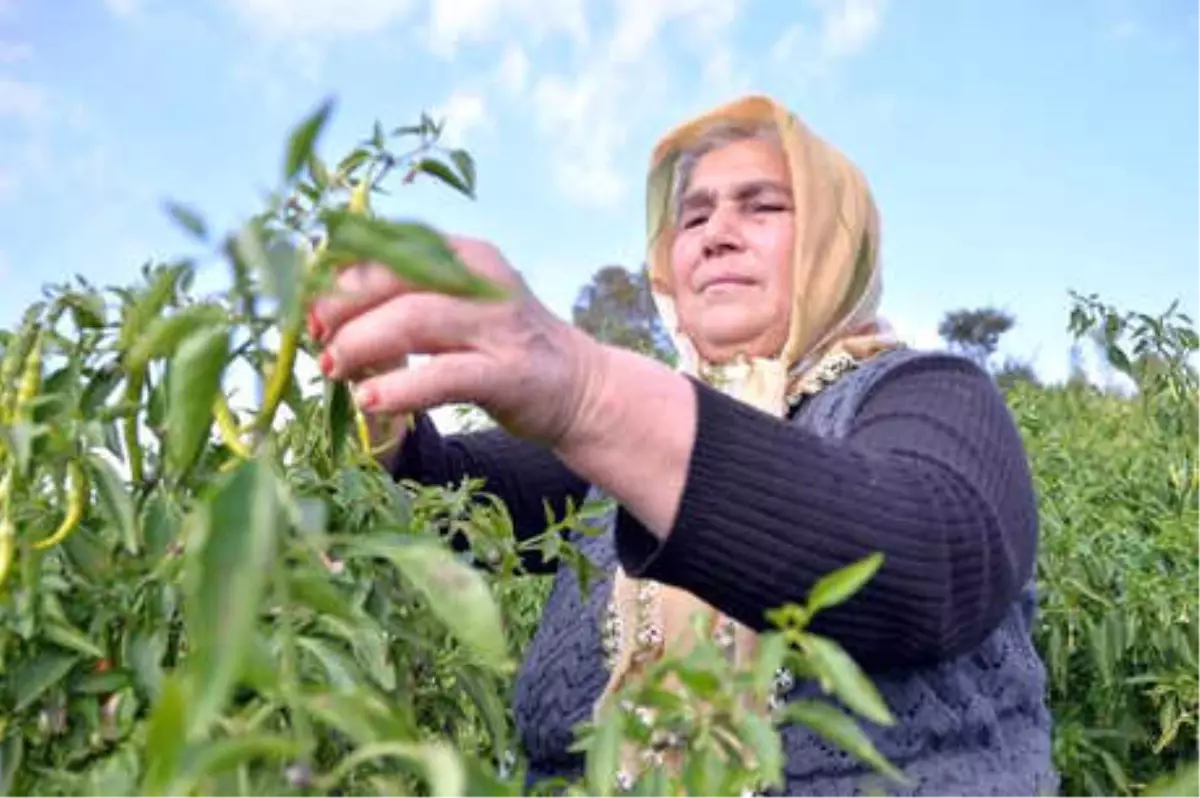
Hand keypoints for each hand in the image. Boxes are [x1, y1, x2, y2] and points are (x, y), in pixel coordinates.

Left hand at [307, 235, 604, 448]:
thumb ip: (405, 297)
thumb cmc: (501, 346)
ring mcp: (499, 325)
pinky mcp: (508, 373)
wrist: (579, 386)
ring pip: (412, 320)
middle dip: (342, 308)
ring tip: (334, 370)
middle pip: (393, 279)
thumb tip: (324, 308)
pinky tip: (369, 400)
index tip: (309, 304)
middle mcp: (482, 279)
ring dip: (360, 345)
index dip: (339, 273)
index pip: (388, 247)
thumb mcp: (457, 305)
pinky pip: (443, 375)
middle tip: (318, 340)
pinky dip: (399, 387)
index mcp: (464, 254)